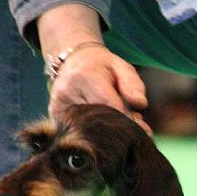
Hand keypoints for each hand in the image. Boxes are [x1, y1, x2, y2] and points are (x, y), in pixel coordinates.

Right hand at [37, 4, 150, 132]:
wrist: (74, 61)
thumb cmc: (103, 67)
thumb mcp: (122, 68)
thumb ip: (133, 85)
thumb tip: (140, 103)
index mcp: (86, 76)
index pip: (111, 107)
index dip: (128, 121)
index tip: (142, 129)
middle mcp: (68, 91)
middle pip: (99, 121)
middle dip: (118, 128)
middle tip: (133, 131)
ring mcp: (58, 104)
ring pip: (88, 129)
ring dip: (106, 133)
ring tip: (116, 125)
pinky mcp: (54, 115)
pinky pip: (77, 132)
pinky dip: (92, 134)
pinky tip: (101, 128)